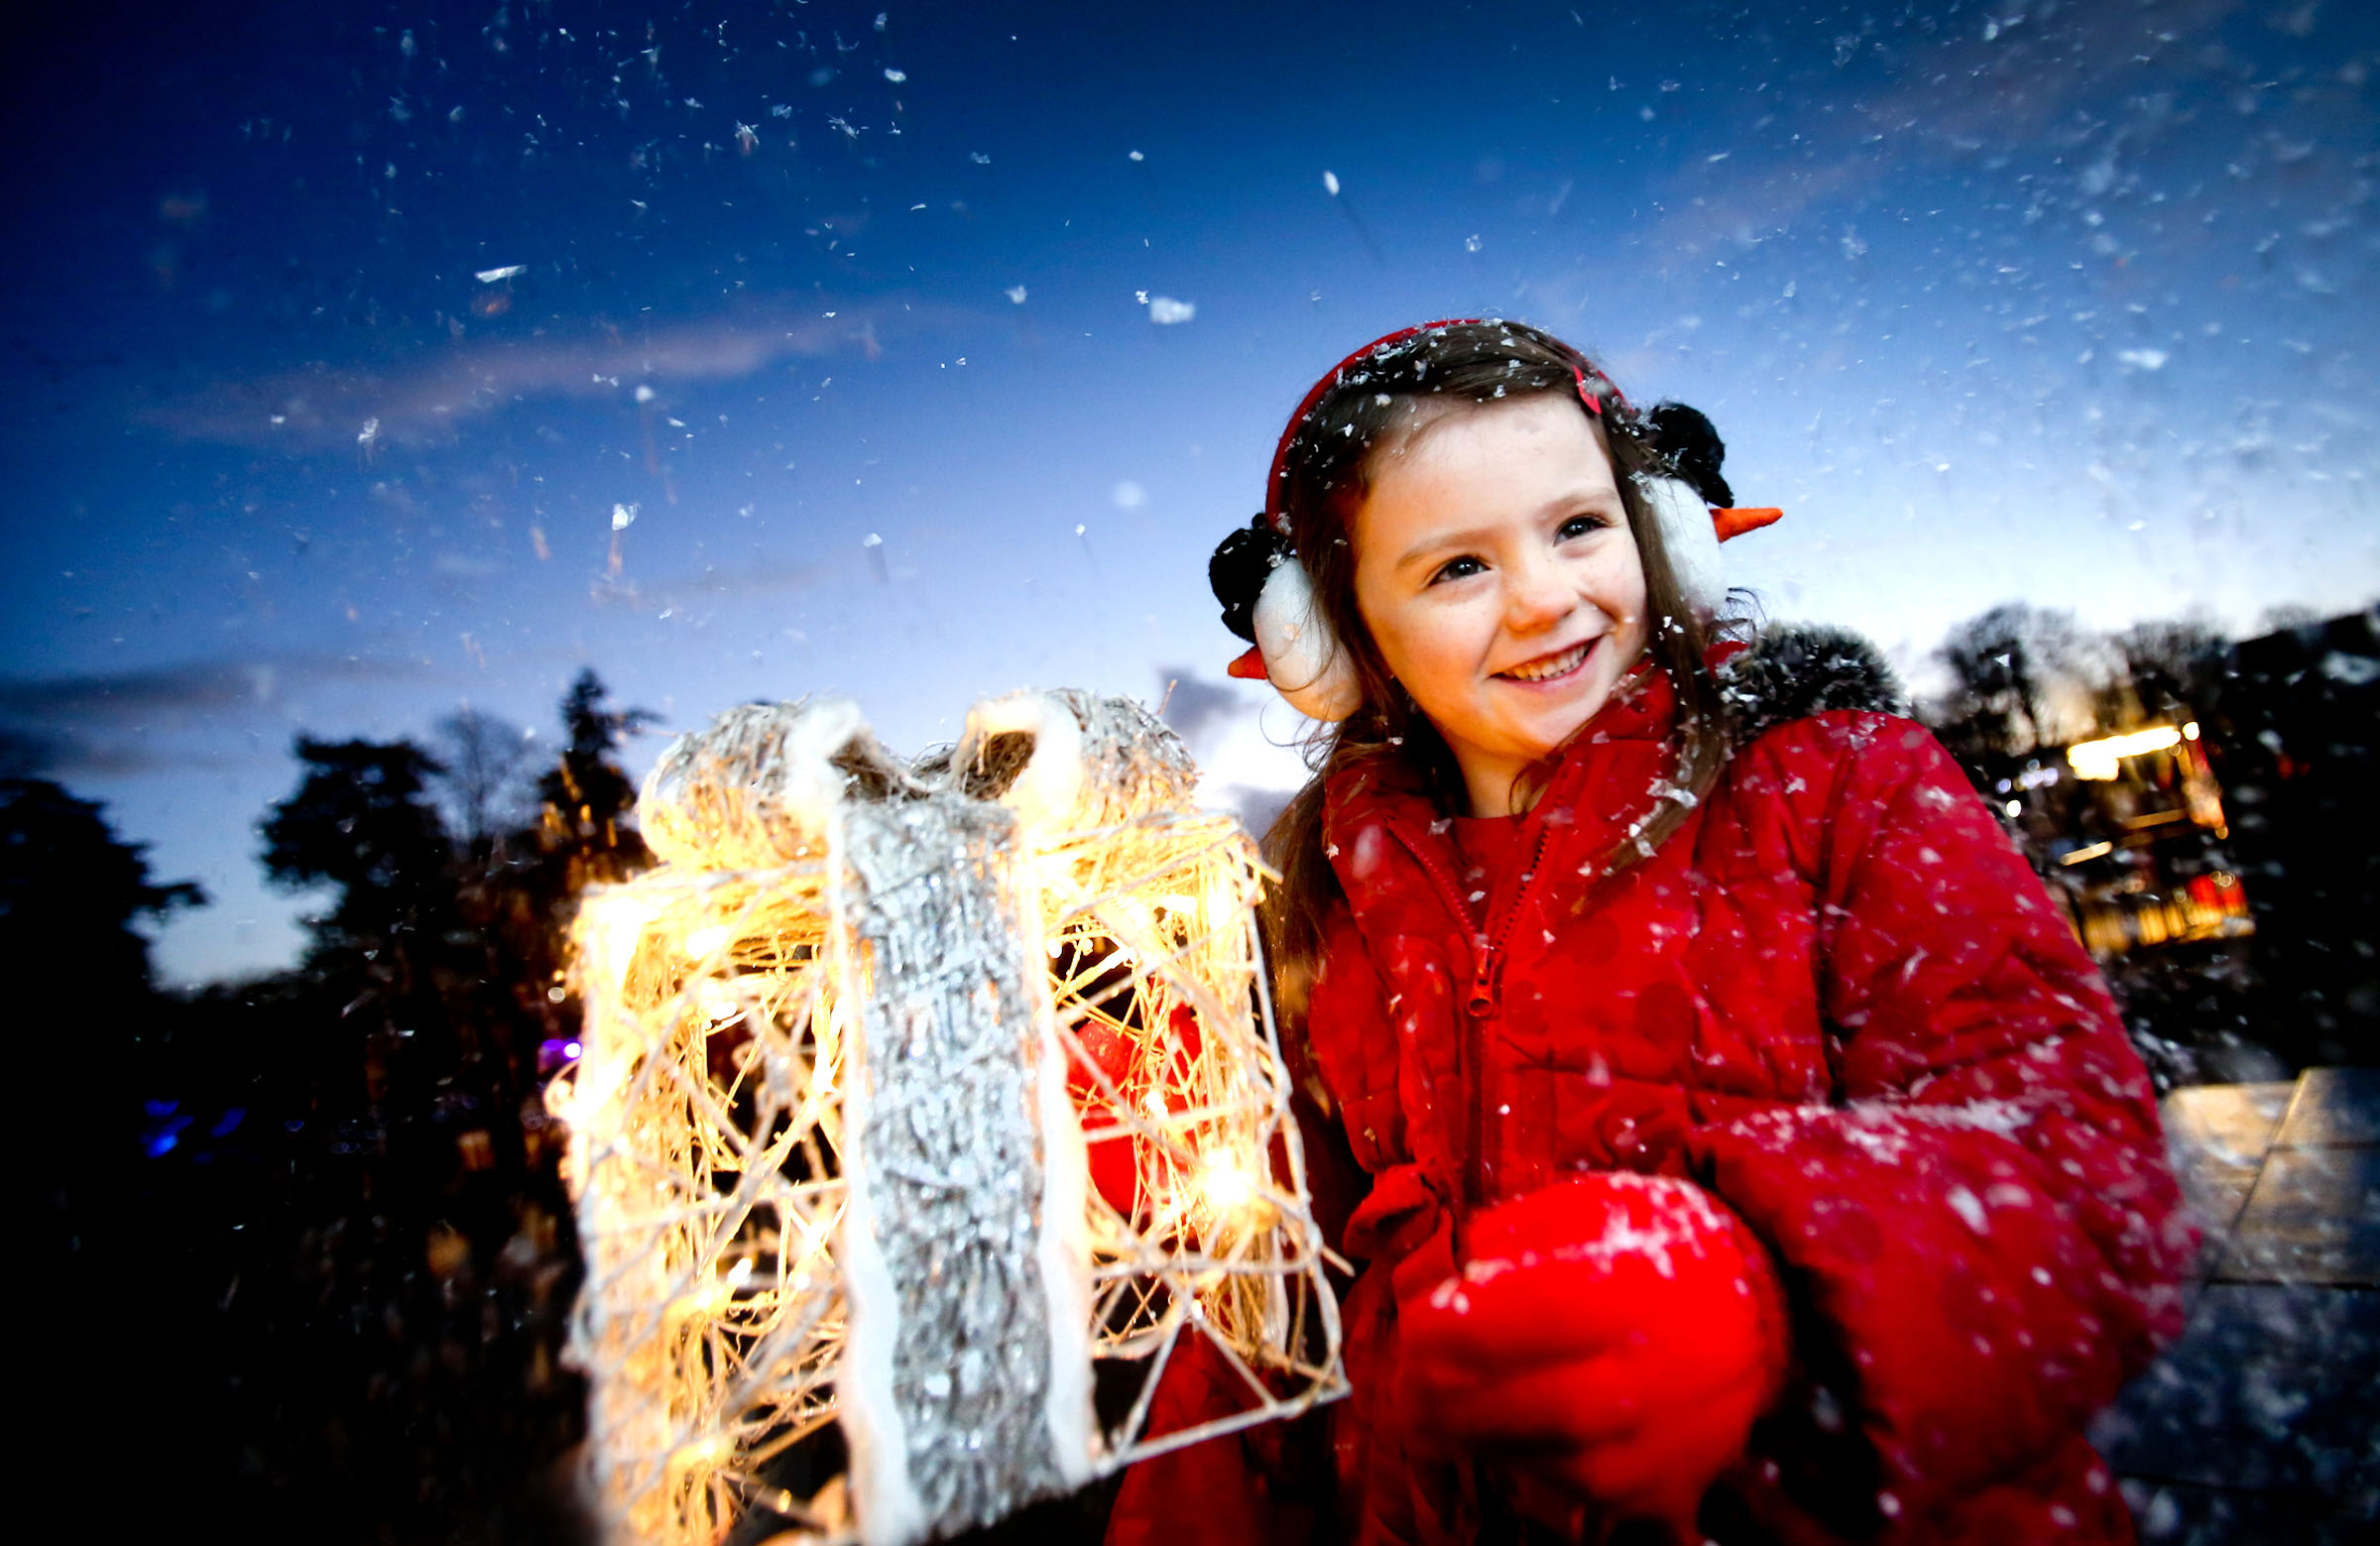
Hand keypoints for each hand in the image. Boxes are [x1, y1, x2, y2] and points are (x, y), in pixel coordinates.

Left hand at [1400, 1173, 1787, 1535]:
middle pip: (1486, 1401)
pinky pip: (1552, 1482)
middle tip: (1405, 1375)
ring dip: (1462, 1425)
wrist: (1764, 1313)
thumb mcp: (1588, 1207)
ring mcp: (1635, 1450)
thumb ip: (1508, 1236)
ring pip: (1510, 1449)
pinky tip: (1504, 1423)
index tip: (1415, 1318)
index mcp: (1610, 1293)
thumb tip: (1444, 1272)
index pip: (1486, 1320)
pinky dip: (1515, 1452)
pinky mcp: (1644, 1495)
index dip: (1435, 1323)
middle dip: (1429, 1388)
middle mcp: (1624, 1382)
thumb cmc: (1660, 1246)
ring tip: (1439, 1399)